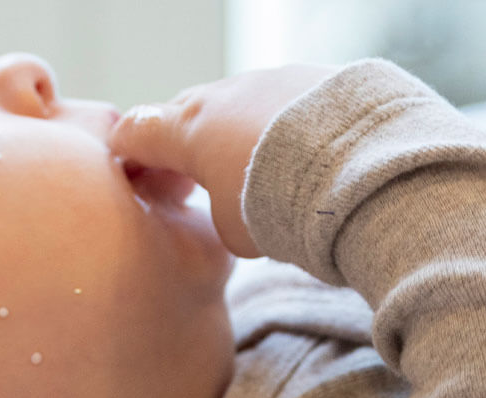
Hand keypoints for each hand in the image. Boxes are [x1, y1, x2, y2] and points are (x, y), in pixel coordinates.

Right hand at [108, 64, 338, 257]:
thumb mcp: (235, 233)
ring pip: (232, 105)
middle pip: (181, 112)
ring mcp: (265, 80)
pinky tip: (293, 153)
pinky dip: (273, 124)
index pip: (136, 130)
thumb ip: (216, 218)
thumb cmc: (284, 204)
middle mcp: (222, 96)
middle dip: (178, 142)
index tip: (127, 170)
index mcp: (189, 131)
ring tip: (248, 168)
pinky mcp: (308, 76)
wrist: (359, 166)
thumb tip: (229, 212)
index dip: (126, 152)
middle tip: (186, 177)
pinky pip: (276, 100)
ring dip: (230, 132)